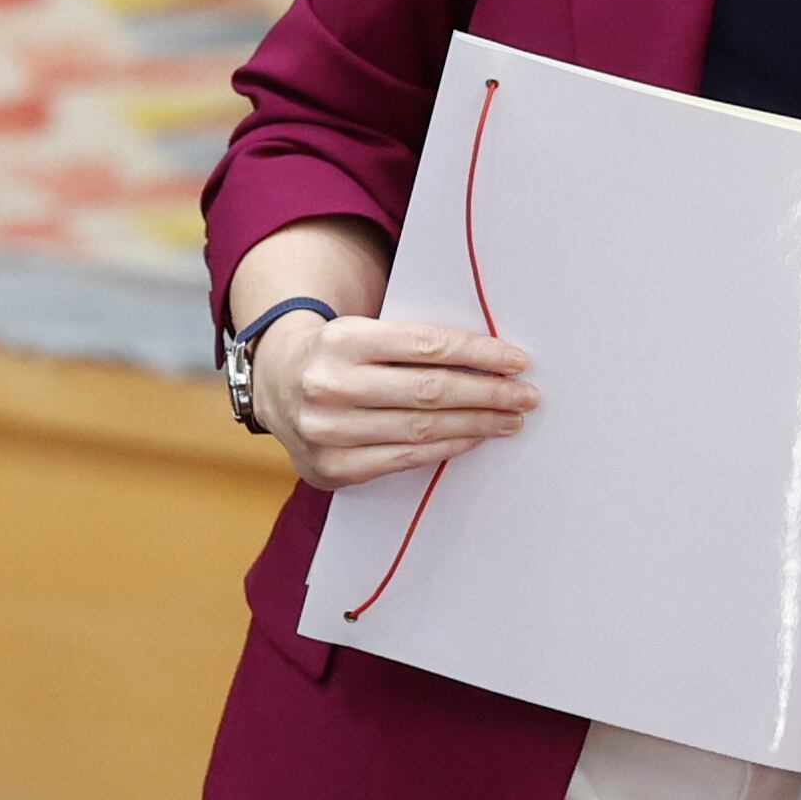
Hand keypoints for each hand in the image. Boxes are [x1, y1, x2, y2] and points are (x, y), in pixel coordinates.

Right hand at [251, 311, 534, 490]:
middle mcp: (329, 385)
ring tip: (508, 419)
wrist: (275, 383)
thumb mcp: (363, 331)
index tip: (516, 361)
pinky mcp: (331, 468)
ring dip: (475, 424)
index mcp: (342, 339)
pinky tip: (472, 437)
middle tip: (525, 395)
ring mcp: (327, 431)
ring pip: (421, 429)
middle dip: (487, 393)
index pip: (426, 346)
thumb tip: (489, 358)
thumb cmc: (337, 354)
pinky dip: (445, 447)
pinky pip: (403, 459)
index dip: (478, 354)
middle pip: (429, 391)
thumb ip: (412, 343)